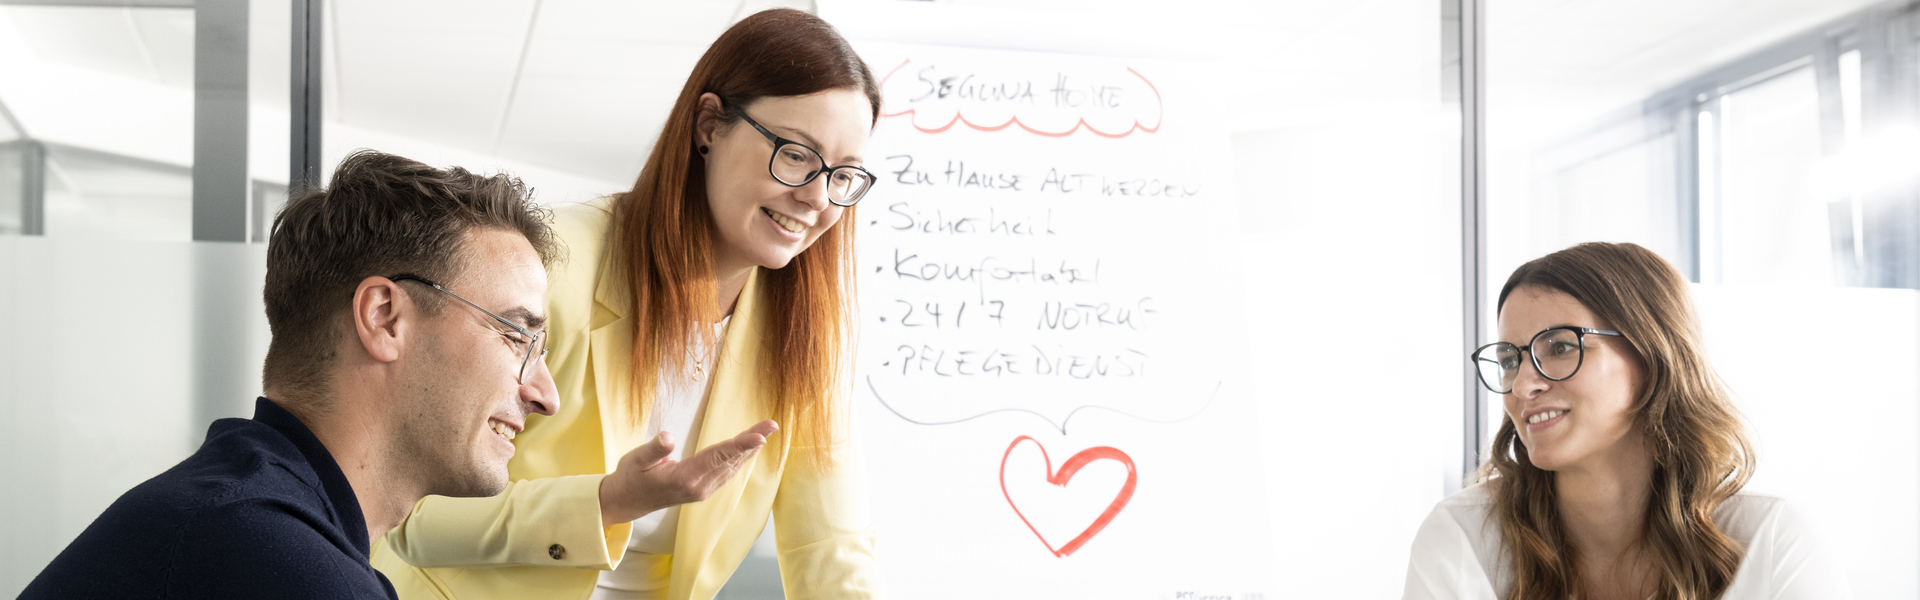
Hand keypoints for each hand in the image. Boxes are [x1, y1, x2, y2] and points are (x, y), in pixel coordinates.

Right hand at [598, 420, 778, 526]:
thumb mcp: (635, 459)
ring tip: (766, 430)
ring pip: (732, 466)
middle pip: (730, 460)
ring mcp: (703, 490)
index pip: (717, 457)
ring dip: (750, 448)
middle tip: (772, 424)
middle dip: (752, 441)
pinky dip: (740, 457)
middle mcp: (698, 486)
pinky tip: (750, 448)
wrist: (627, 502)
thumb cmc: (630, 477)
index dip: (739, 445)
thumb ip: (654, 449)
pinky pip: (727, 472)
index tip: (760, 437)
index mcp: (683, 478)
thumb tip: (668, 437)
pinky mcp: (703, 490)